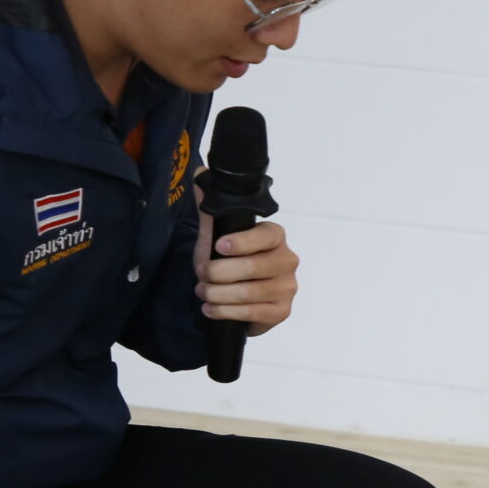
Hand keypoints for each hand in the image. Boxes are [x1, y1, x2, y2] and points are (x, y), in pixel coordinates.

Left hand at [193, 187, 298, 336]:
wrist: (235, 298)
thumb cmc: (228, 263)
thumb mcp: (216, 237)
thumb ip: (211, 211)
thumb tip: (200, 175)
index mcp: (276, 236)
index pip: (265, 236)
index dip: (243, 242)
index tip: (219, 246)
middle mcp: (288, 260)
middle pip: (254, 267)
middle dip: (219, 272)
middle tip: (201, 274)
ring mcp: (288, 287)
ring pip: (250, 292)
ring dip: (218, 294)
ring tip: (202, 292)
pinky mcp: (282, 311)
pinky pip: (252, 312)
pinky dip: (225, 312)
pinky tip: (211, 309)